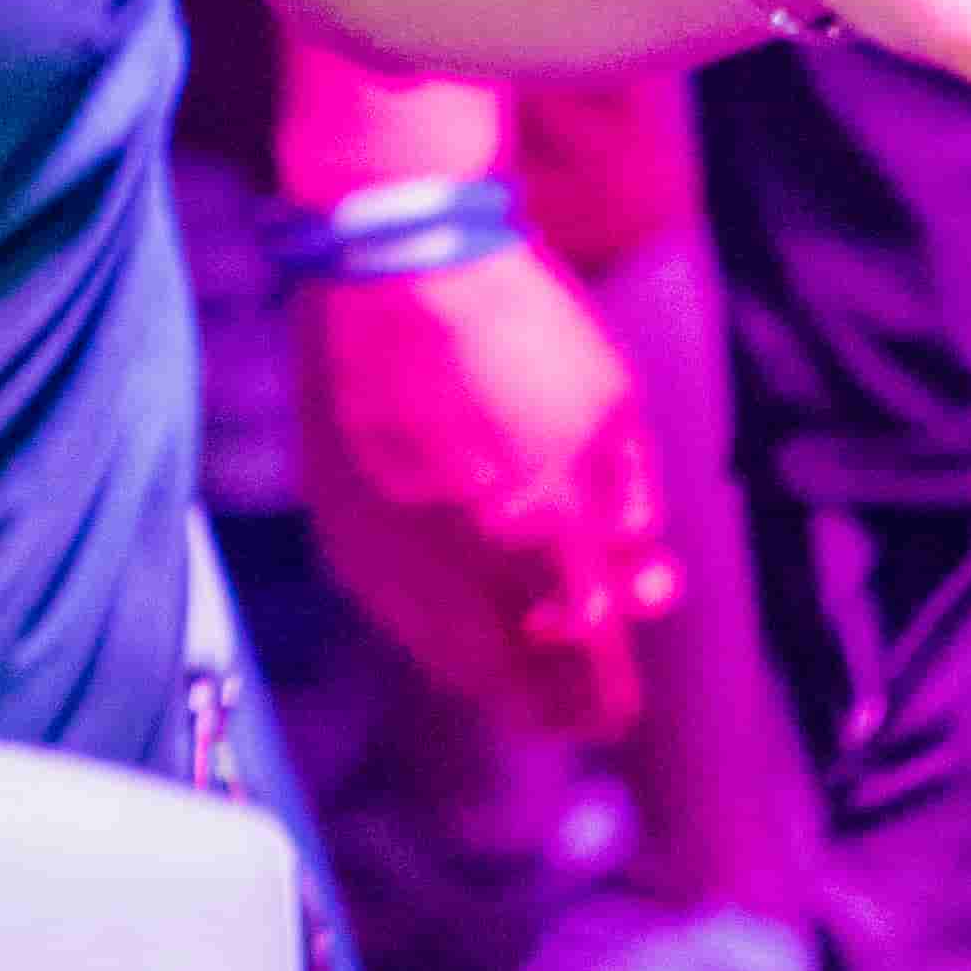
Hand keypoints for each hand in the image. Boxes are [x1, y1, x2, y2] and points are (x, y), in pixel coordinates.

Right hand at [291, 233, 675, 748]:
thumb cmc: (518, 323)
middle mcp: (459, 555)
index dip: (606, 691)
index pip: (583, 648)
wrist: (395, 263)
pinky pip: (392, 612)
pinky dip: (433, 627)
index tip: (620, 707)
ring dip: (489, 669)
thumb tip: (632, 572)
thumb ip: (628, 505)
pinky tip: (459, 605)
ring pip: (440, 655)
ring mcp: (386, 547)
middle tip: (575, 707)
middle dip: (547, 701)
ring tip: (522, 657)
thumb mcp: (613, 404)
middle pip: (504, 678)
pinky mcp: (338, 529)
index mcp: (542, 525)